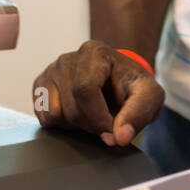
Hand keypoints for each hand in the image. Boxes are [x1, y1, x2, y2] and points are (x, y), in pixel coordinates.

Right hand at [32, 40, 164, 146]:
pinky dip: (61, 125)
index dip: (98, 118)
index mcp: (94, 52)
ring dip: (75, 126)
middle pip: (71, 107)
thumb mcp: (149, 96)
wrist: (118, 84)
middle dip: (90, 125)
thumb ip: (139, 113)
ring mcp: (51, 71)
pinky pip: (43, 117)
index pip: (85, 90)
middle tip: (106, 124)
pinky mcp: (40, 87)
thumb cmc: (132, 87)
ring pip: (54, 114)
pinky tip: (77, 116)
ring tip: (91, 117)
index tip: (112, 131)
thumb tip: (120, 137)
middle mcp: (68, 58)